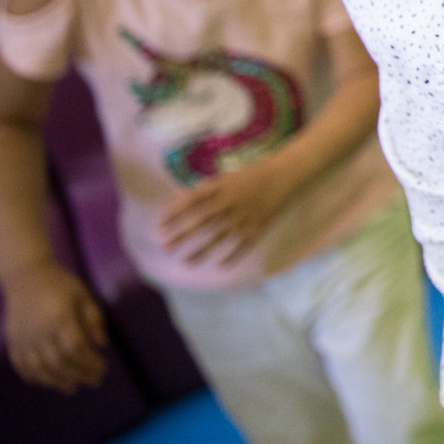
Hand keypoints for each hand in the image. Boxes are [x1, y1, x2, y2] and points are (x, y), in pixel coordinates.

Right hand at [3, 262, 106, 391]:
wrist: (27, 277)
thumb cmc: (61, 285)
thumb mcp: (84, 296)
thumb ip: (93, 320)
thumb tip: (102, 346)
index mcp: (60, 318)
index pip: (76, 348)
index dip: (89, 362)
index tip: (102, 369)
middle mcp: (40, 331)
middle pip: (59, 362)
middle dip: (79, 374)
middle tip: (94, 381)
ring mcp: (24, 338)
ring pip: (39, 368)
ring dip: (57, 381)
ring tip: (72, 387)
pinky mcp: (13, 341)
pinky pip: (21, 365)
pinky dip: (33, 376)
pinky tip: (47, 381)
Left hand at [158, 160, 290, 266]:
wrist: (284, 176)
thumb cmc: (251, 176)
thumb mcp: (226, 177)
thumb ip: (205, 188)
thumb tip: (179, 198)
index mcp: (222, 188)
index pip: (193, 201)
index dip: (175, 213)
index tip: (159, 226)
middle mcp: (231, 203)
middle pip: (203, 221)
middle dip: (183, 235)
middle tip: (165, 248)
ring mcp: (245, 216)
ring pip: (220, 237)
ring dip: (202, 250)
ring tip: (186, 262)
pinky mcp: (259, 226)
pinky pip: (244, 244)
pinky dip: (234, 256)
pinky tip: (220, 267)